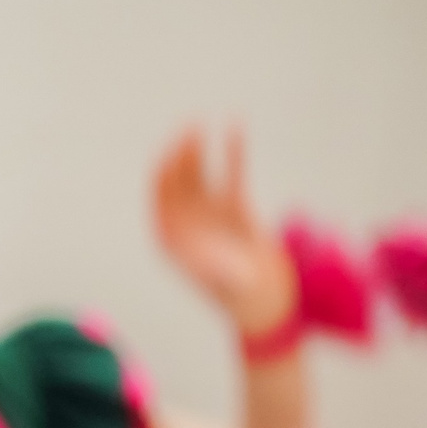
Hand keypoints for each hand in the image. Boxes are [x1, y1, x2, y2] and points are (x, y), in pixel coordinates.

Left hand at [152, 127, 295, 337]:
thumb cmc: (241, 299)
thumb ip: (212, 266)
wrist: (267, 303)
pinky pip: (232, 173)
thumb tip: (200, 256)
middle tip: (187, 130)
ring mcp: (211, 213)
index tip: (167, 155)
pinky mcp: (236, 206)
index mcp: (172, 241)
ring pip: (200, 174)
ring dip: (197, 151)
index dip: (161, 175)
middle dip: (179, 156)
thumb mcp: (225, 283)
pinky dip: (233, 153)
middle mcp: (188, 223)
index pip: (159, 199)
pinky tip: (235, 127)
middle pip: (178, 182)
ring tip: (197, 124)